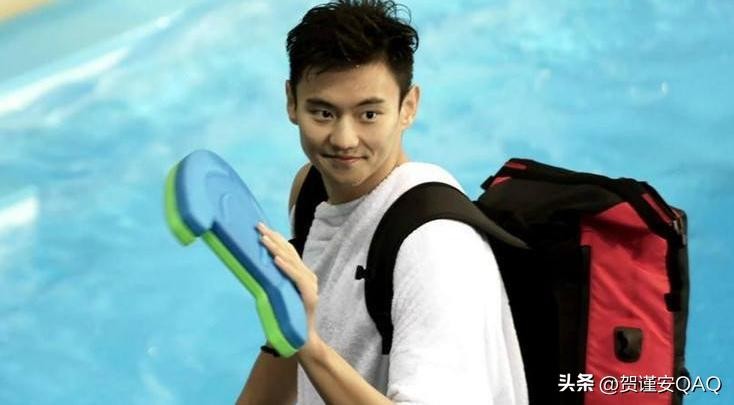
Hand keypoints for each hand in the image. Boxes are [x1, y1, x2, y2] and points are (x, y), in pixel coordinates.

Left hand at [256, 222, 321, 356]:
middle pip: (290, 253)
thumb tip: (255, 267)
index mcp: (302, 276)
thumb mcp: (278, 296)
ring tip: (264, 239)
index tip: (262, 228)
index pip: (289, 252)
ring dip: (277, 249)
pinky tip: (276, 260)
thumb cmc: (287, 319)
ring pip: (293, 263)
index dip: (277, 239)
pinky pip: (297, 279)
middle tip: (258, 226)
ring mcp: (311, 287)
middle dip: (274, 238)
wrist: (301, 342)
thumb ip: (273, 282)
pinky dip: (287, 268)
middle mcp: (308, 278)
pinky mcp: (310, 297)